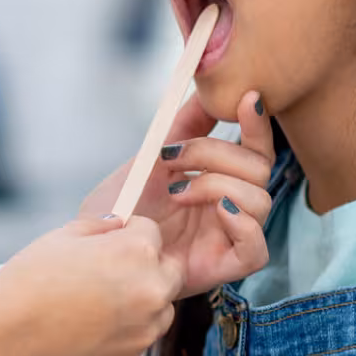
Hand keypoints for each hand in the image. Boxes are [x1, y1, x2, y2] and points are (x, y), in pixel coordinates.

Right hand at [0, 215, 182, 355]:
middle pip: (168, 271)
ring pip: (160, 310)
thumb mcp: (60, 237)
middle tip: (109, 273)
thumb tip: (118, 226)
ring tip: (97, 304)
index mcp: (136, 252)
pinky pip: (138, 339)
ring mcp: (143, 330)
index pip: (152, 232)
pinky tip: (87, 329)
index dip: (128, 233)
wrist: (3, 341)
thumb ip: (100, 227)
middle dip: (146, 268)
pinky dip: (122, 333)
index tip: (108, 243)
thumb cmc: (26, 285)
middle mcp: (151, 291)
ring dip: (141, 303)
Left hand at [77, 90, 277, 299]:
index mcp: (218, 180)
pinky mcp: (224, 267)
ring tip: (178, 192)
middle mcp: (229, 207)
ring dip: (218, 185)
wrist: (93, 249)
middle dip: (216, 153)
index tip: (248, 98)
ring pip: (261, 201)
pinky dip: (242, 225)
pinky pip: (257, 250)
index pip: (255, 151)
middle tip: (172, 156)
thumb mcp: (150, 158)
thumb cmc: (119, 208)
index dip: (258, 125)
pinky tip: (214, 212)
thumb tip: (209, 87)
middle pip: (259, 169)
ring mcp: (228, 238)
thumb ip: (184, 126)